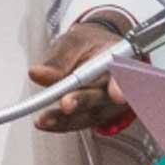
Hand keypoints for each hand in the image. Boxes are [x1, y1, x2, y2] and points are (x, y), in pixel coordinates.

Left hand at [31, 10, 131, 132]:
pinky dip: (62, 123)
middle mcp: (119, 84)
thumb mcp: (74, 41)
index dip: (122, 86)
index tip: (117, 94)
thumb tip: (39, 73)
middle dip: (85, 101)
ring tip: (46, 119)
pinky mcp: (96, 114)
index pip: (125, 74)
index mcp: (120, 60)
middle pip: (105, 97)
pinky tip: (45, 123)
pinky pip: (80, 121)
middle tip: (66, 104)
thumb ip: (59, 58)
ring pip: (91, 113)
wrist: (95, 51)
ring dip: (67, 118)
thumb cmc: (90, 44)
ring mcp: (108, 103)